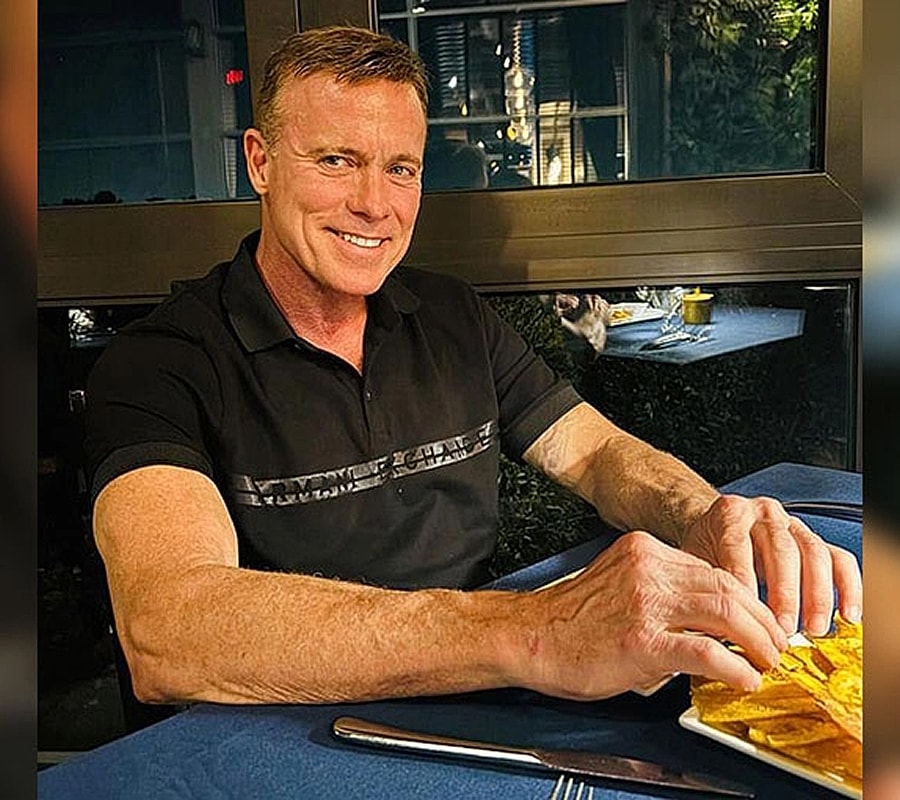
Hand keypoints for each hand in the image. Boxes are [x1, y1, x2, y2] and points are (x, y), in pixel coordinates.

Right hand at [515, 531, 786, 699]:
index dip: (745, 597)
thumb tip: (709, 620)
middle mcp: (648, 569)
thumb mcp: (620, 584)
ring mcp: (646, 603)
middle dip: (761, 619)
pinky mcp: (643, 641)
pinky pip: (706, 651)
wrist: (531, 638)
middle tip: (775, 643)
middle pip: (727, 587)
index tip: (759, 619)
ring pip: (725, 612)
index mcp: (644, 550)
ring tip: (769, 660)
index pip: (713, 569)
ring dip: (758, 640)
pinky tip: (744, 678)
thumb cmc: (572, 619)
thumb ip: (662, 591)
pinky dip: (735, 667)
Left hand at [680, 495, 862, 636]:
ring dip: (817, 595)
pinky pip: (839, 559)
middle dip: (785, 594)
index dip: (744, 582)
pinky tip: (848, 615)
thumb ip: (705, 584)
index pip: (739, 546)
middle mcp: (765, 513)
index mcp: (730, 513)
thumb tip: (712, 626)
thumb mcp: (694, 561)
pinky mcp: (815, 540)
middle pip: (781, 550)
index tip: (746, 616)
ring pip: (814, 554)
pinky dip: (848, 587)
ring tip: (812, 629)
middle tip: (782, 630)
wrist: (715, 530)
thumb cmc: (705, 550)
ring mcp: (793, 524)